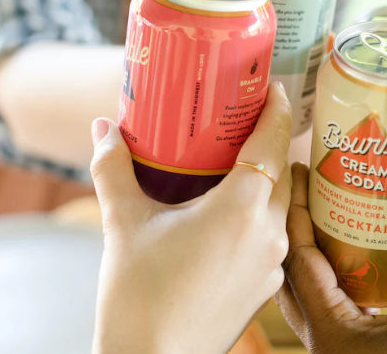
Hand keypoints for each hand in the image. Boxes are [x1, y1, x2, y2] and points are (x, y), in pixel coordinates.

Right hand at [91, 83, 292, 353]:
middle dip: (270, 142)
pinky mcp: (265, 287)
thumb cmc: (138, 297)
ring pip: (280, 206)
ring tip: (236, 163)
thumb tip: (103, 127)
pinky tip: (229, 216)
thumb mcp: (122, 224)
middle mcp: (268, 233)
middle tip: (246, 120)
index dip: (277, 110)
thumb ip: (114, 168)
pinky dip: (258, 216)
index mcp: (241, 209)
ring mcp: (272, 264)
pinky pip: (272, 237)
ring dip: (266, 180)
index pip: (274, 141)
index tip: (273, 88)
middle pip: (282, 171)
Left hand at [277, 164, 386, 353]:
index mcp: (329, 333)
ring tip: (338, 215)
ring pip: (316, 293)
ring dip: (322, 253)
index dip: (296, 213)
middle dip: (302, 228)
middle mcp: (326, 342)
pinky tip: (370, 257)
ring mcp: (342, 350)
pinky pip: (342, 307)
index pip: (298, 260)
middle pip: (297, 274)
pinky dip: (348, 277)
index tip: (300, 174)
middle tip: (314, 189)